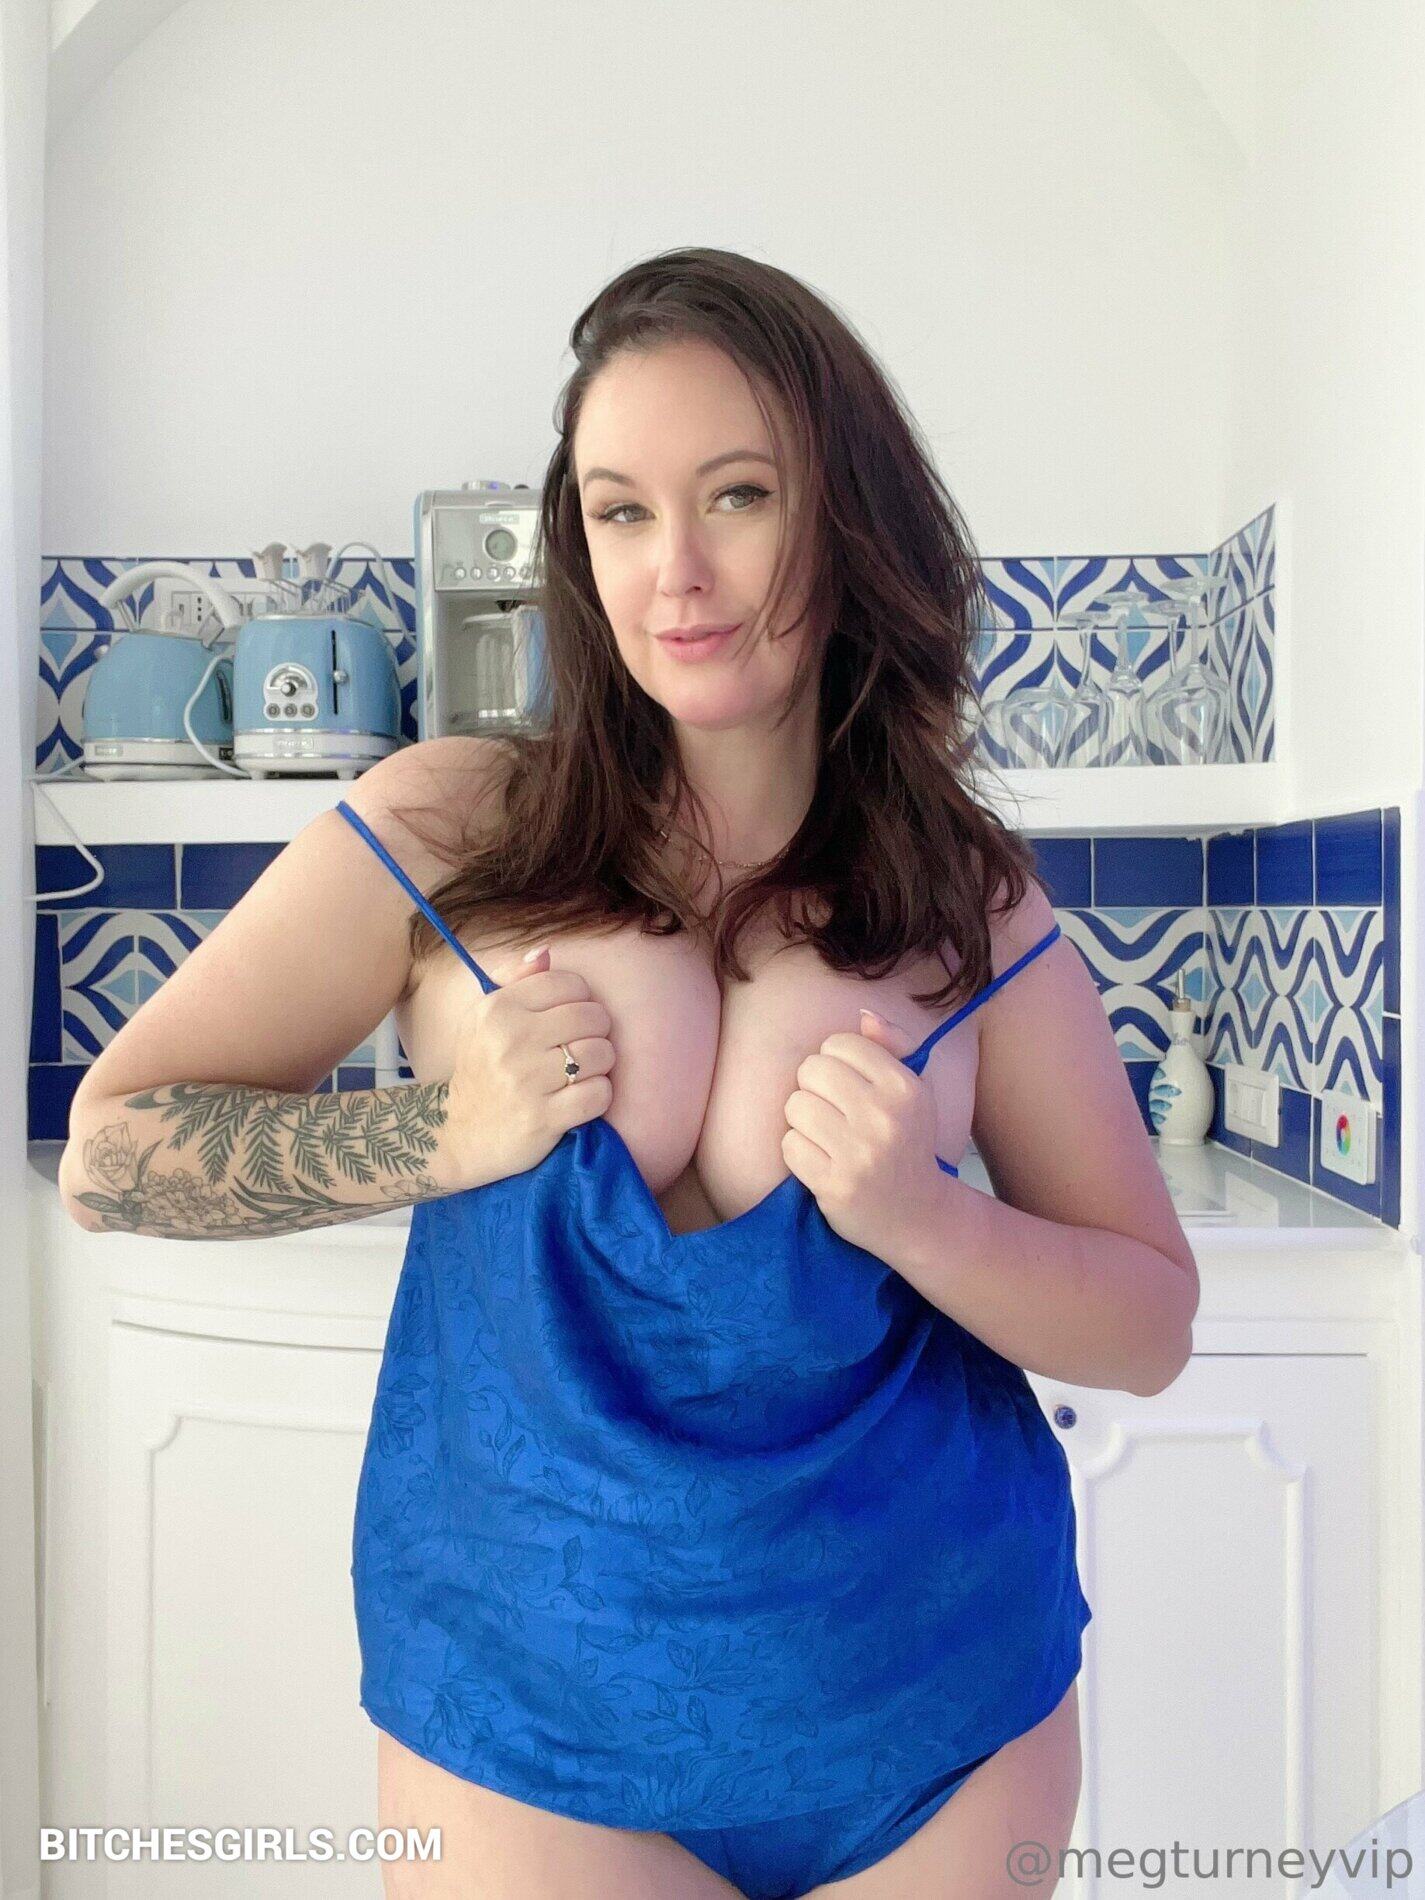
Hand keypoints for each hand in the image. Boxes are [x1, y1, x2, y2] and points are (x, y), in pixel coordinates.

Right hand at [434, 946, 615, 1192]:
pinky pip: (599, 1094)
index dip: (582, 999)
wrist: (458, 1134)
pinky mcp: (543, 1119)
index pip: (568, 984)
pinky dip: (599, 1095)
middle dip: (597, 1032)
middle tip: (583, 1047)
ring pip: (601, 1054)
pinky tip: (582, 1098)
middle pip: (591, 1017)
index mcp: (498, 1009)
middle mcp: (510, 1041)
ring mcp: (526, 1081)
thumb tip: (546, 952)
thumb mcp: (484, 1019)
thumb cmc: (481, 1069)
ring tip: (583, 1072)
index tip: (573, 1018)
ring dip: (601, 1065)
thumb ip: (515, 980)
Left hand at [780, 1008, 946, 1258]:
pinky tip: (820, 1160)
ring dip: (803, 1120)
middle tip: (832, 1111)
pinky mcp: (835, 1185)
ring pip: (795, 1106)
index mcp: (904, 1087)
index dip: (834, 1061)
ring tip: (826, 1135)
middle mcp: (884, 1117)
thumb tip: (863, 1016)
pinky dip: (798, 1151)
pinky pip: (789, 1145)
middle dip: (814, 1087)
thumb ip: (893, 1046)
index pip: (839, 1044)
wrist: (917, 1214)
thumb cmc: (908, 1142)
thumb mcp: (915, 1091)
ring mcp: (859, 1154)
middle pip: (811, 1070)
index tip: (847, 1084)